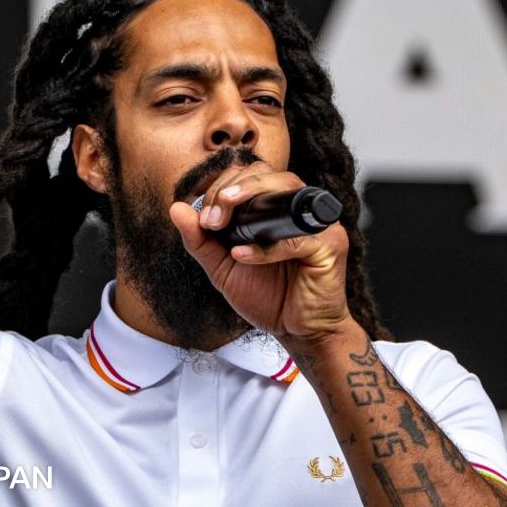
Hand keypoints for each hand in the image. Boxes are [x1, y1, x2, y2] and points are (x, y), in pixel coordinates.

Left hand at [169, 161, 355, 343]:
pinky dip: (265, 247)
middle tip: (210, 219)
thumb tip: (177, 207)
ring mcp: (318, 224)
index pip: (250, 174)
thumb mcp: (222, 267)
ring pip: (286, 189)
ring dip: (248, 199)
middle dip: (230, 190)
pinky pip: (295, 238)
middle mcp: (299, 208)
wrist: (297, 332)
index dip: (222, 187)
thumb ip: (200, 239)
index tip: (204, 217)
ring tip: (220, 223)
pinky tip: (242, 256)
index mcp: (275, 207)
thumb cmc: (267, 296)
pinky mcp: (330, 246)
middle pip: (268, 173)